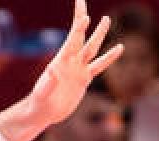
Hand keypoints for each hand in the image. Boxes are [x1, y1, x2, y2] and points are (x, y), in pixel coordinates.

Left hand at [22, 0, 122, 130]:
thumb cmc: (39, 102)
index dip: (78, 29)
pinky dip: (109, 58)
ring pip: (92, 48)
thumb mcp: (42, 93)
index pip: (72, 41)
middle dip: (82, 20)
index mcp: (60, 61)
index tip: (85, 17)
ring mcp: (78, 68)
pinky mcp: (85, 79)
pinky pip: (99, 66)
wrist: (44, 113)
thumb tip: (53, 71)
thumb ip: (48, 83)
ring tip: (106, 19)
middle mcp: (71, 61)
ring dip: (99, 34)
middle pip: (80, 37)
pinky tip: (119, 48)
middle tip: (82, 2)